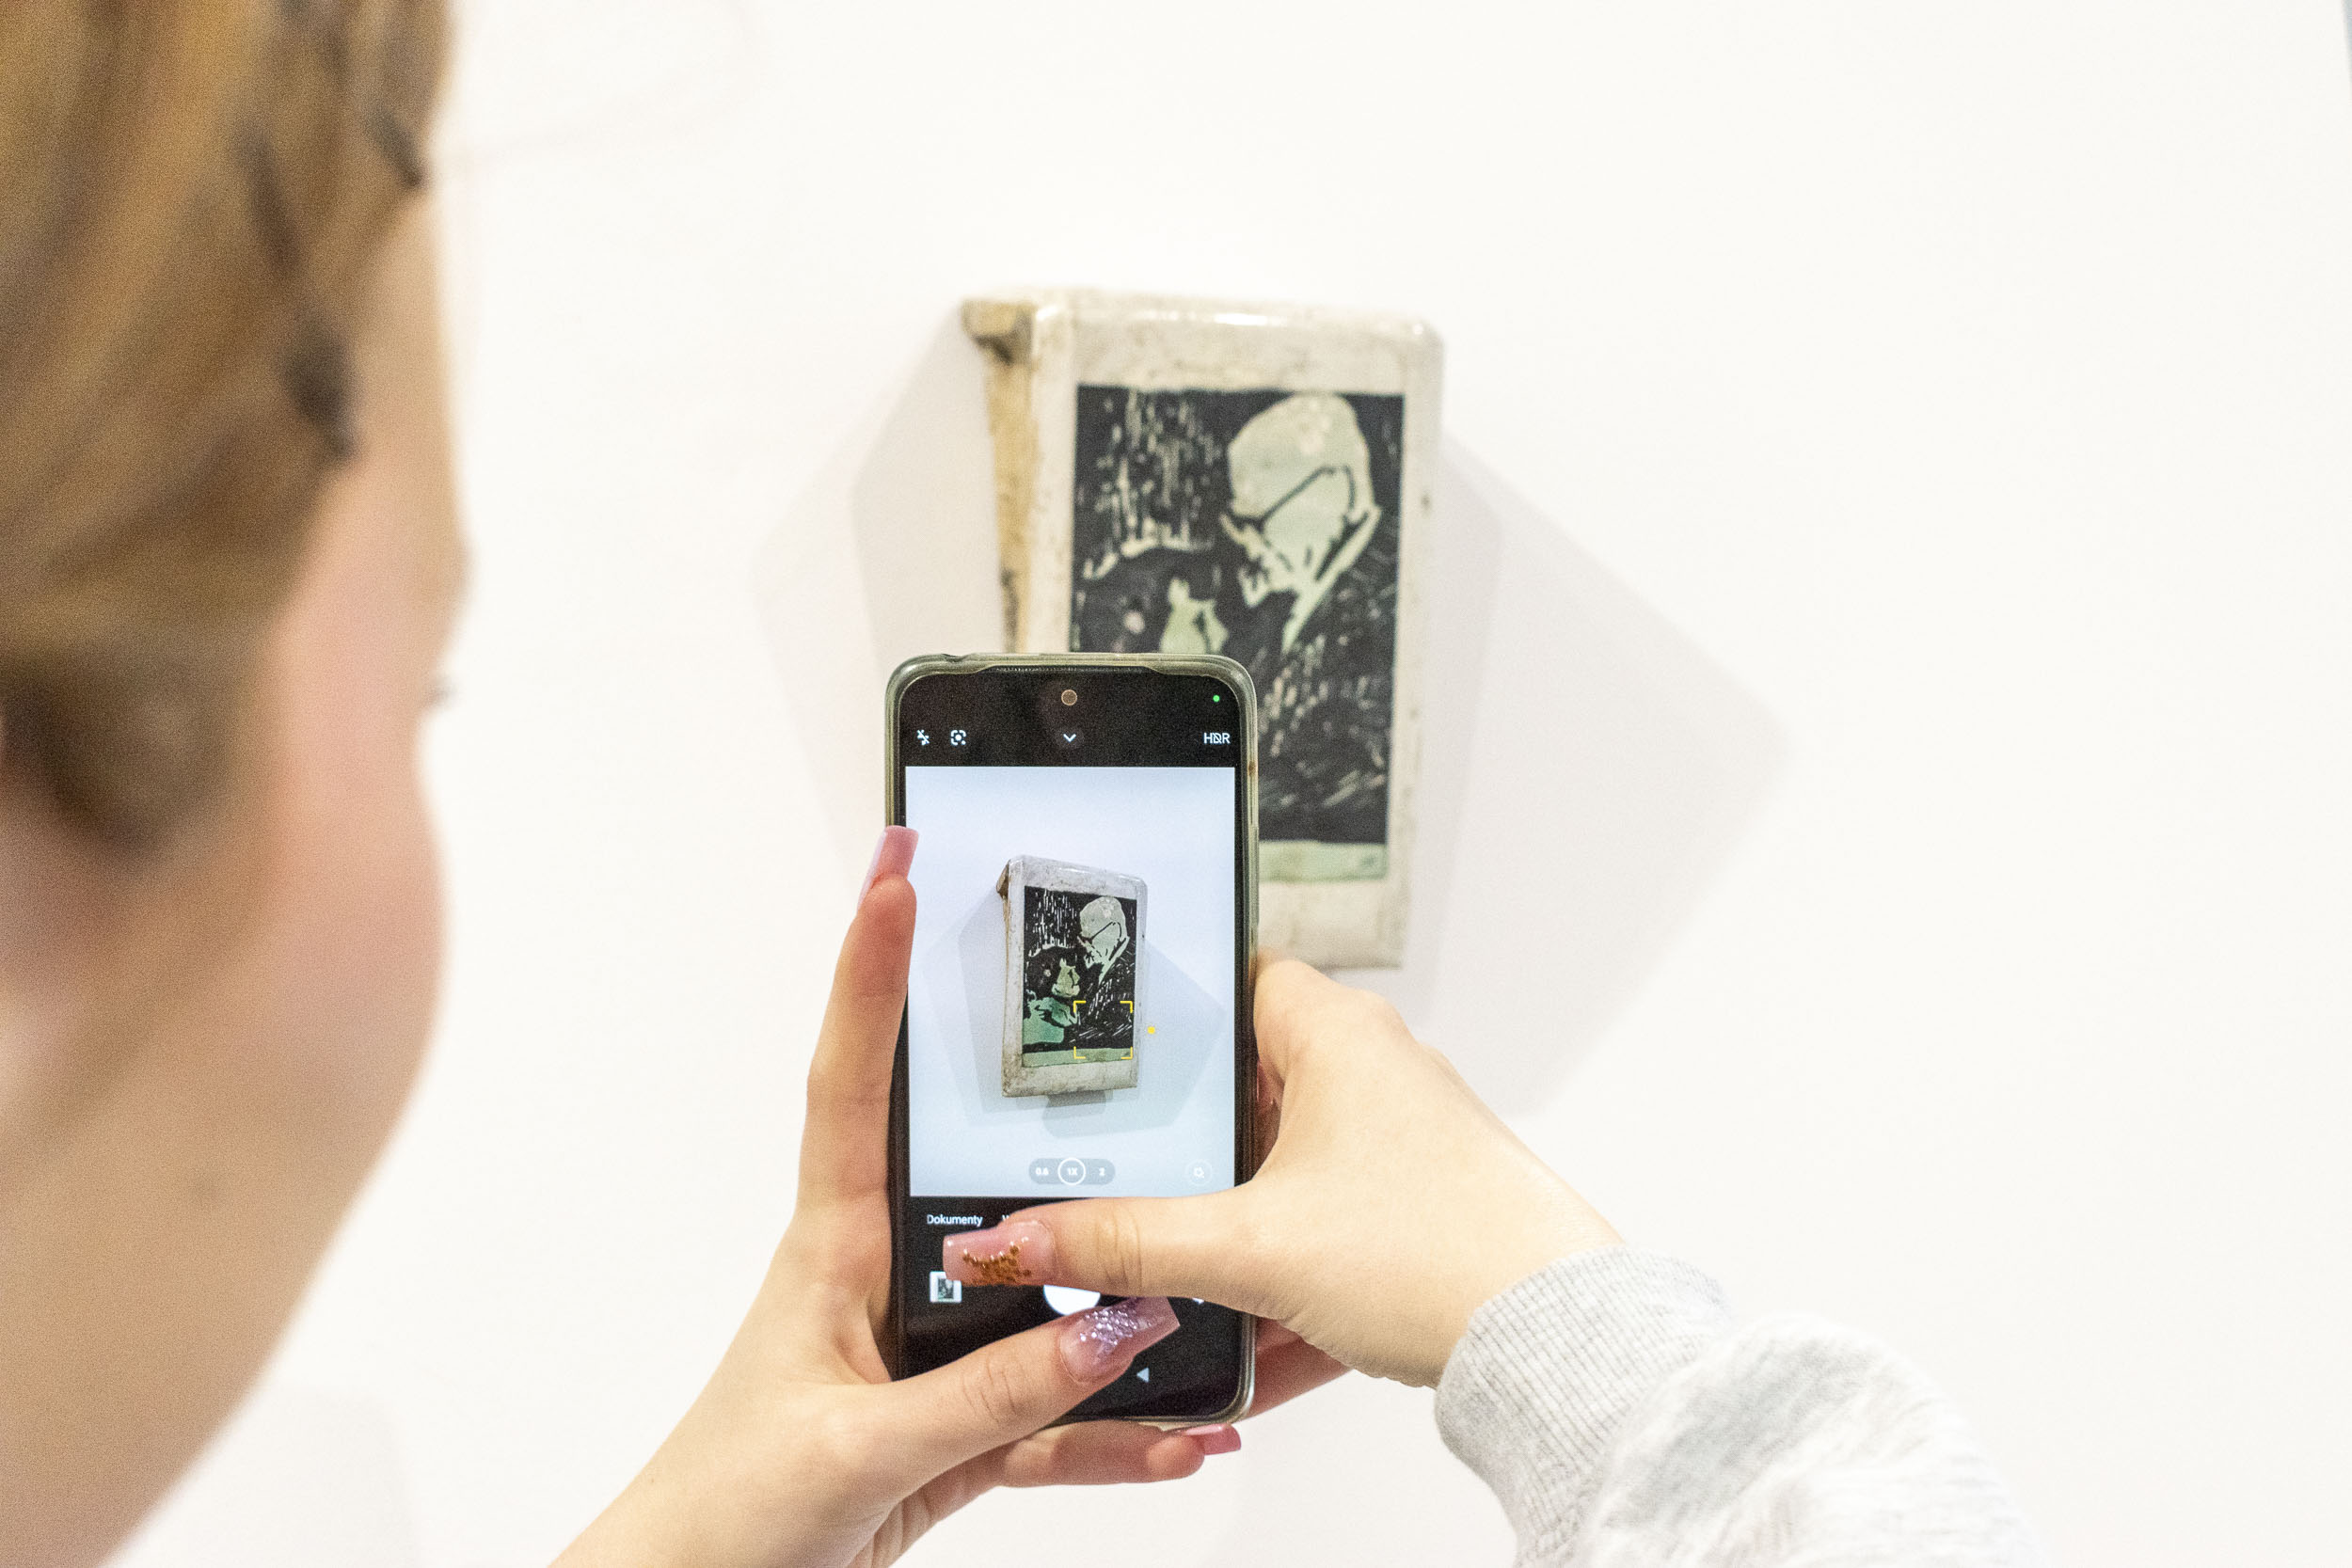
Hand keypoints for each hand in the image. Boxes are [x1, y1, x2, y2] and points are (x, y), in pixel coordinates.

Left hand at [556, 829, 1288, 1567]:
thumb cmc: (728, 1515)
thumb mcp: (858, 1449)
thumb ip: (990, 1395)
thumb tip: (1112, 1330)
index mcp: (834, 1249)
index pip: (853, 1079)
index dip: (872, 969)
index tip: (898, 868)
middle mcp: (891, 1281)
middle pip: (991, 1171)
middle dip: (1061, 1112)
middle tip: (1124, 1025)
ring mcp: (932, 1353)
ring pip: (1053, 1308)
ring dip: (1130, 1324)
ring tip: (1213, 1309)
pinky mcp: (960, 1427)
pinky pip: (1063, 1417)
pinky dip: (1124, 1435)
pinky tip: (1185, 1437)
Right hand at [940, 960, 1618, 1387]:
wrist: (1554, 1342)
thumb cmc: (1438, 1252)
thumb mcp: (1249, 1247)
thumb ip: (1125, 1243)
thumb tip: (1019, 1238)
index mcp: (1335, 1035)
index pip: (1233, 977)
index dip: (1168, 1012)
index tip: (1104, 1046)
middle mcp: (1374, 1073)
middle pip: (1246, 1085)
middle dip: (1185, 1147)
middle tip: (1114, 1177)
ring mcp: (1401, 1142)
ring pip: (1284, 1169)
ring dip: (1232, 1224)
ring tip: (1173, 1269)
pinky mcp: (1419, 1209)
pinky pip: (1327, 1230)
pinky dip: (1283, 1274)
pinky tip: (1246, 1339)